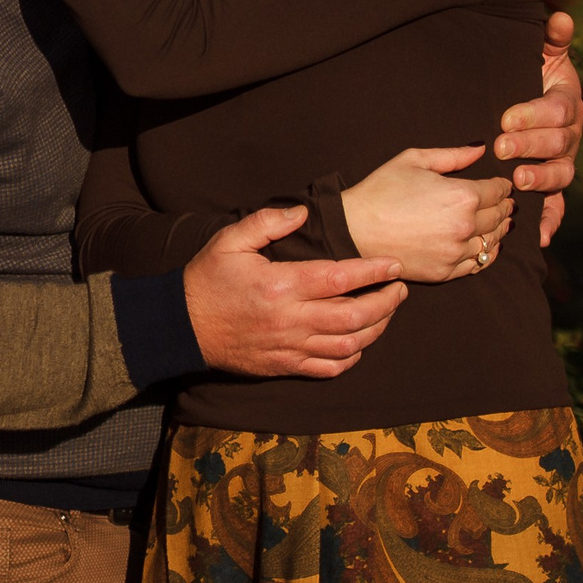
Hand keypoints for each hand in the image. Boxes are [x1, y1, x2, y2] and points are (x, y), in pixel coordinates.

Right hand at [182, 205, 406, 378]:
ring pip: (349, 345)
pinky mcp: (285, 366)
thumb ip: (266, 223)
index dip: (374, 271)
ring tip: (387, 312)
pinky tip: (359, 342)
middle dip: (386, 302)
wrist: (181, 326)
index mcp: (281, 285)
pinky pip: (330, 368)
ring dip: (376, 329)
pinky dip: (352, 356)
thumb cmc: (206, 280)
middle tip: (400, 288)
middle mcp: (291, 319)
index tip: (395, 265)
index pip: (341, 279)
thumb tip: (302, 214)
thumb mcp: (229, 240)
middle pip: (355, 316)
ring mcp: (290, 347)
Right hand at [339, 145, 512, 283]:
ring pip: (492, 241)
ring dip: (499, 230)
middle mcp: (465, 225)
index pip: (498, 191)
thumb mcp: (414, 160)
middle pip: (499, 216)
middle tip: (506, 203)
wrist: (355, 228)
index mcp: (462, 195)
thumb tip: (480, 149)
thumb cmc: (381, 191)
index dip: (503, 186)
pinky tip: (486, 246)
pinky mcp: (446, 272)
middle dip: (505, 207)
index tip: (503, 185)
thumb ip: (453, 155)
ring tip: (500, 223)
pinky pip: (478, 264)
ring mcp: (456, 252)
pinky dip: (486, 254)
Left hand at [495, 9, 582, 245]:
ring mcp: (562, 163)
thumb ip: (549, 38)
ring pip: (560, 175)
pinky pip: (556, 206)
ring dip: (541, 179)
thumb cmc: (525, 73)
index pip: (558, 110)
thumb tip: (560, 16)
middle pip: (559, 144)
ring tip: (518, 179)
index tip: (506, 116)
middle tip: (503, 147)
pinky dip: (550, 220)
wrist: (517, 99)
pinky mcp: (551, 186)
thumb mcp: (537, 53)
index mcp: (567, 103)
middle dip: (532, 146)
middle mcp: (570, 136)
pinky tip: (539, 235)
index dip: (535, 114)